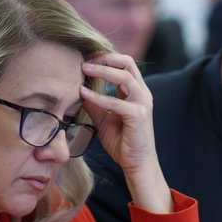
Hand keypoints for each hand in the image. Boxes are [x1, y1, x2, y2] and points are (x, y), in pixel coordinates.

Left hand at [79, 53, 172, 212]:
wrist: (136, 163)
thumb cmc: (122, 142)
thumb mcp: (104, 119)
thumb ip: (95, 104)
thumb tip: (79, 90)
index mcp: (136, 91)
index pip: (123, 64)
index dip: (105, 58)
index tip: (85, 59)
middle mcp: (142, 93)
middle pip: (127, 62)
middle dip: (105, 57)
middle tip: (85, 59)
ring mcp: (142, 103)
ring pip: (124, 76)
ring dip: (102, 70)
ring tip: (84, 69)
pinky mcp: (138, 115)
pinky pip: (116, 101)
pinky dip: (98, 96)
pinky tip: (83, 93)